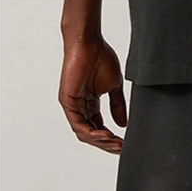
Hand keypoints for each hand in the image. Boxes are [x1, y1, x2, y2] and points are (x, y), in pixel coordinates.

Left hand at [58, 37, 127, 153]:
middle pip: (91, 134)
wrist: (90, 43)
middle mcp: (80, 107)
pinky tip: (105, 134)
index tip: (124, 143)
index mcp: (90, 103)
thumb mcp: (114, 86)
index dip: (110, 137)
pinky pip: (78, 124)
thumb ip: (117, 105)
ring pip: (84, 133)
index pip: (98, 127)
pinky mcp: (67, 102)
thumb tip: (123, 125)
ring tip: (115, 143)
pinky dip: (91, 132)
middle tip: (121, 148)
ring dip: (100, 141)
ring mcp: (72, 106)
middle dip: (106, 143)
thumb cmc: (101, 57)